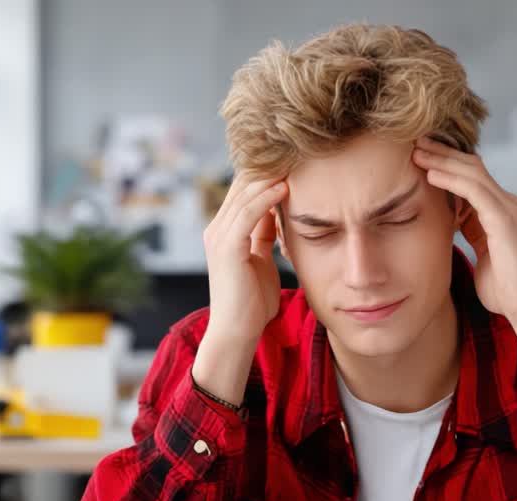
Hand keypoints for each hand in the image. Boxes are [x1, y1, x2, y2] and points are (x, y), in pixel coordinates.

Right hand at [191, 175, 287, 401]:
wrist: (238, 331)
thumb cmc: (253, 302)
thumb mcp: (261, 259)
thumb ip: (265, 235)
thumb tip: (279, 213)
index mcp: (226, 230)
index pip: (245, 189)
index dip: (269, 172)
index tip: (297, 161)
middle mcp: (218, 228)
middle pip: (243, 184)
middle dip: (270, 167)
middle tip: (298, 152)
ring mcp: (219, 236)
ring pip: (245, 193)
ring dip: (270, 176)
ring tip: (295, 161)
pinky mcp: (227, 247)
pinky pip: (248, 213)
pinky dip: (266, 198)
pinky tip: (285, 187)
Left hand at [412, 137, 516, 327]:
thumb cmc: (505, 290)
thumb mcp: (482, 254)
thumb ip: (471, 234)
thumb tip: (451, 223)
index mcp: (502, 212)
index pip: (473, 177)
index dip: (447, 164)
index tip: (421, 157)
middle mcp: (508, 204)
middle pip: (472, 166)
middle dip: (442, 153)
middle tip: (414, 142)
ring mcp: (509, 209)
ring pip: (472, 173)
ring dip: (442, 160)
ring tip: (416, 152)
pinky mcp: (505, 220)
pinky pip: (474, 191)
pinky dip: (451, 180)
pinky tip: (430, 174)